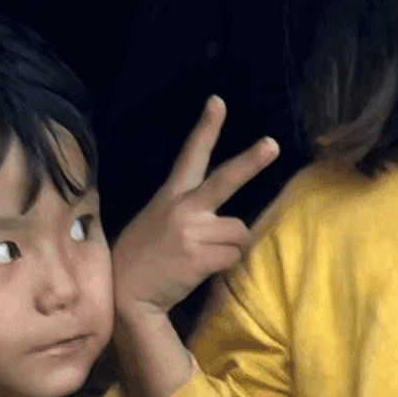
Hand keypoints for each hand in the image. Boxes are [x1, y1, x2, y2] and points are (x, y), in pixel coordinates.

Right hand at [106, 96, 277, 396]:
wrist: (125, 294)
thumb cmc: (143, 257)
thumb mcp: (156, 221)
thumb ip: (187, 212)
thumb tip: (224, 219)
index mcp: (170, 195)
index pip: (191, 155)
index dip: (206, 127)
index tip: (218, 102)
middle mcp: (183, 208)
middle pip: (226, 180)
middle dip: (252, 161)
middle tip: (272, 144)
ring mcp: (192, 231)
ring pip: (239, 232)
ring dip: (232, 246)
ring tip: (205, 256)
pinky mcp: (200, 257)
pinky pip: (234, 257)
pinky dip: (227, 265)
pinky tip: (203, 270)